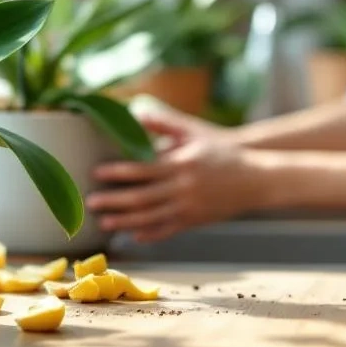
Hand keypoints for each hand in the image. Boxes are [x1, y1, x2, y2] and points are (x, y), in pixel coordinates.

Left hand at [87, 109, 265, 242]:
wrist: (255, 176)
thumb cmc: (221, 149)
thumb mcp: (194, 132)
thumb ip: (165, 122)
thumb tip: (137, 111)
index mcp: (181, 164)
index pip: (143, 169)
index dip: (119, 172)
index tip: (97, 173)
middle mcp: (183, 188)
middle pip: (142, 197)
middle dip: (114, 201)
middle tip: (91, 202)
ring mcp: (189, 207)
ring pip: (151, 218)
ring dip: (125, 221)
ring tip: (105, 223)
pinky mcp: (196, 220)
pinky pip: (169, 230)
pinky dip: (150, 234)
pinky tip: (134, 235)